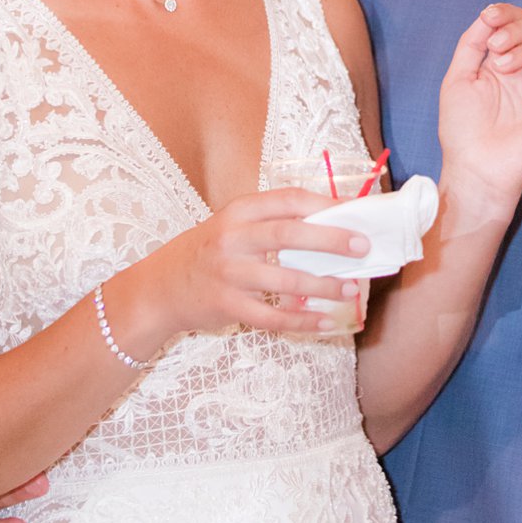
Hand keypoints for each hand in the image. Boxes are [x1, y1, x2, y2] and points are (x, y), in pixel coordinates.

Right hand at [136, 189, 373, 346]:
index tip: (358, 208)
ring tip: (351, 289)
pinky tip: (327, 322)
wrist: (159, 288)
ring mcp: (228, 274)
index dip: (326, 203)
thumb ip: (272, 223)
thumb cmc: (208, 253)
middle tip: (363, 246)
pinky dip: (303, 322)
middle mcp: (232, 239)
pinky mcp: (227, 306)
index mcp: (238, 212)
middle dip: (330, 239)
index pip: (287, 200)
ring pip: (285, 280)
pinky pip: (273, 317)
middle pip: (288, 234)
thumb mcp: (232, 226)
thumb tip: (332, 225)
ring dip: (323, 286)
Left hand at [438, 4, 521, 221]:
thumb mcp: (458, 78)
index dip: (505, 13)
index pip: (513, 24)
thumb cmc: (463, 130)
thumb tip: (487, 14)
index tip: (489, 17)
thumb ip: (470, 43)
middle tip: (495, 47)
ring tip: (503, 64)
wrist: (476, 168)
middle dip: (515, 26)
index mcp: (500, 63)